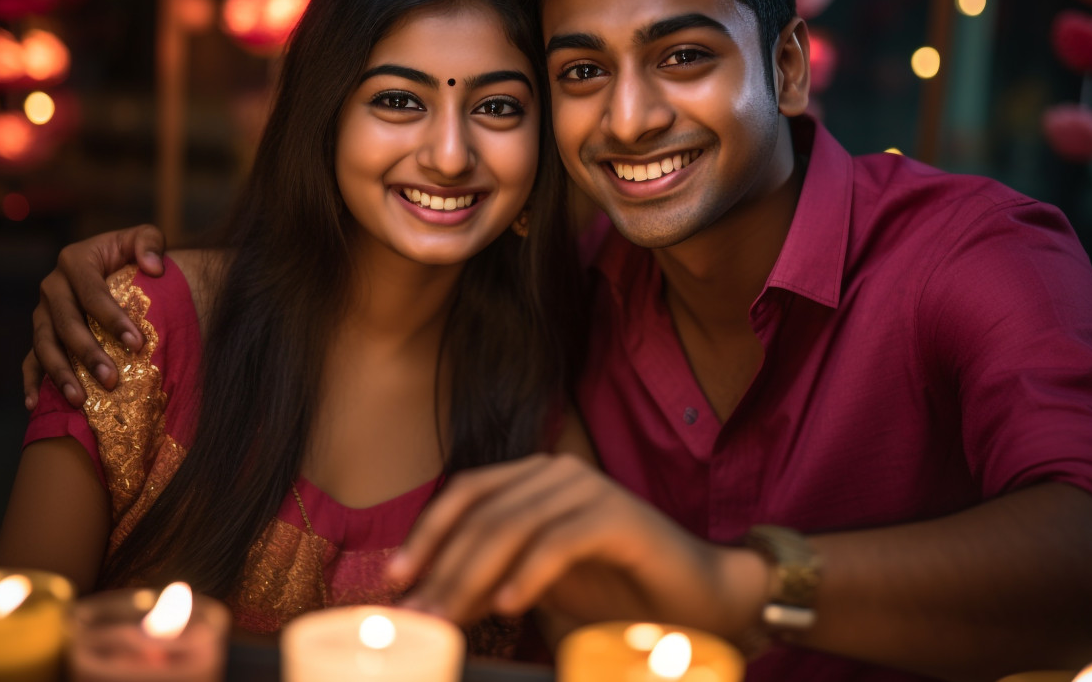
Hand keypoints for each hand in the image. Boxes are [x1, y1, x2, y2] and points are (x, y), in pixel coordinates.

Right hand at [24, 225, 166, 409]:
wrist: (116, 264)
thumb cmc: (132, 254)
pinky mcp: (41, 332)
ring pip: (44, 345)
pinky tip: (34, 404)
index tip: (137, 344)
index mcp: (75, 261)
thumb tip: (153, 266)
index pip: (92, 293)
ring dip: (60, 373)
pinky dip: (30, 381)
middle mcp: (52, 286)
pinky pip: (29, 359)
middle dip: (88, 354)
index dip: (112, 319)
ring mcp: (42, 312)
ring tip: (79, 399)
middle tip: (112, 380)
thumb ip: (150, 242)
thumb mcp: (144, 237)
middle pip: (66, 324)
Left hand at [387, 454, 768, 641]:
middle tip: (417, 616)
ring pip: (514, 525)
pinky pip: (560, 540)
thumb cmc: (613, 597)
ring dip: (472, 576)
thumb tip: (424, 601)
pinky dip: (528, 574)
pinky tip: (507, 606)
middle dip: (442, 568)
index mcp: (534, 479)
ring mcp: (590, 489)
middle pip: (483, 514)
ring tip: (449, 618)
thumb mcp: (534, 589)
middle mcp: (558, 473)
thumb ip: (485, 585)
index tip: (394, 581)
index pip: (466, 493)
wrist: (697, 605)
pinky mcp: (619, 516)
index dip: (426, 533)